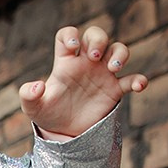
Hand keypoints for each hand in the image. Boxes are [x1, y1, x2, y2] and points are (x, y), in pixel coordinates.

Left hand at [19, 25, 147, 137]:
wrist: (64, 133)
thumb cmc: (48, 113)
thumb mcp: (32, 108)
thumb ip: (28, 95)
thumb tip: (37, 86)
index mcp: (65, 62)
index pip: (67, 35)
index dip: (71, 34)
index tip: (72, 46)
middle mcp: (86, 63)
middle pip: (96, 35)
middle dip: (98, 39)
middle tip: (95, 56)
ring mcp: (102, 74)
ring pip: (118, 50)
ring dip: (119, 53)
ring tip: (113, 67)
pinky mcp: (115, 90)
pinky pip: (131, 79)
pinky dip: (138, 80)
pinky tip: (139, 85)